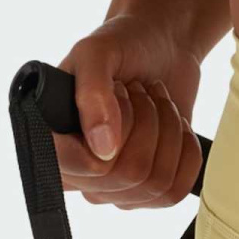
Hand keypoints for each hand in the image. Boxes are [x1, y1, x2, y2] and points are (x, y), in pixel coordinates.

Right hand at [56, 11, 203, 207]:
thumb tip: (102, 150)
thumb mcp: (97, 53)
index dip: (107, 136)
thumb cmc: (123, 45)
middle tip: (137, 91)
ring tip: (154, 103)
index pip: (78, 168)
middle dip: (145, 120)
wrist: (161, 47)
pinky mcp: (147, 193)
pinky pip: (175, 193)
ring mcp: (114, 188)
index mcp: (53, 139)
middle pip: (127, 175)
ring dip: (167, 131)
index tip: (117, 93)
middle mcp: (79, 173)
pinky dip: (185, 152)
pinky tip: (174, 126)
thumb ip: (91, 92)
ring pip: (155, 184)